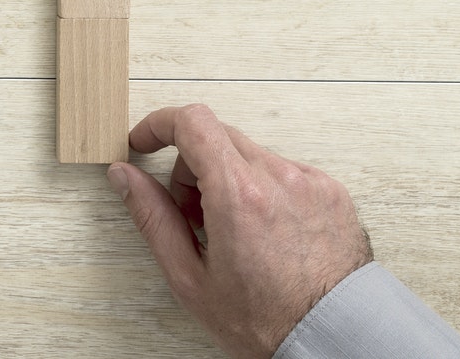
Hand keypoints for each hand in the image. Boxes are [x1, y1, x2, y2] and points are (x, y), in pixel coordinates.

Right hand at [107, 105, 370, 358]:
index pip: (191, 122)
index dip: (158, 125)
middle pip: (217, 135)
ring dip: (229, 177)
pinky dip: (263, 189)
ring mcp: (310, 182)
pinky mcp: (332, 191)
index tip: (146, 142)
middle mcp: (279, 178)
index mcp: (239, 195)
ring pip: (250, 153)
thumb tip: (125, 177)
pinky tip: (264, 231)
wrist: (334, 339)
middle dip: (191, 164)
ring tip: (233, 230)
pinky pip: (283, 170)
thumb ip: (153, 217)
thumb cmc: (268, 322)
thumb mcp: (191, 278)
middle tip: (192, 212)